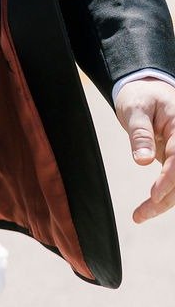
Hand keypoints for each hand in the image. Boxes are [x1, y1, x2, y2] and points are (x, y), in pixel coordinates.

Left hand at [114, 78, 174, 222]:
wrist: (146, 90)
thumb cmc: (140, 96)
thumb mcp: (135, 109)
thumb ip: (140, 133)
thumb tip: (143, 160)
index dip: (170, 178)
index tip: (154, 194)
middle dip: (167, 197)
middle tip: (141, 214)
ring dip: (164, 202)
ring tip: (139, 216)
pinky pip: (174, 181)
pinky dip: (163, 196)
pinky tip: (147, 209)